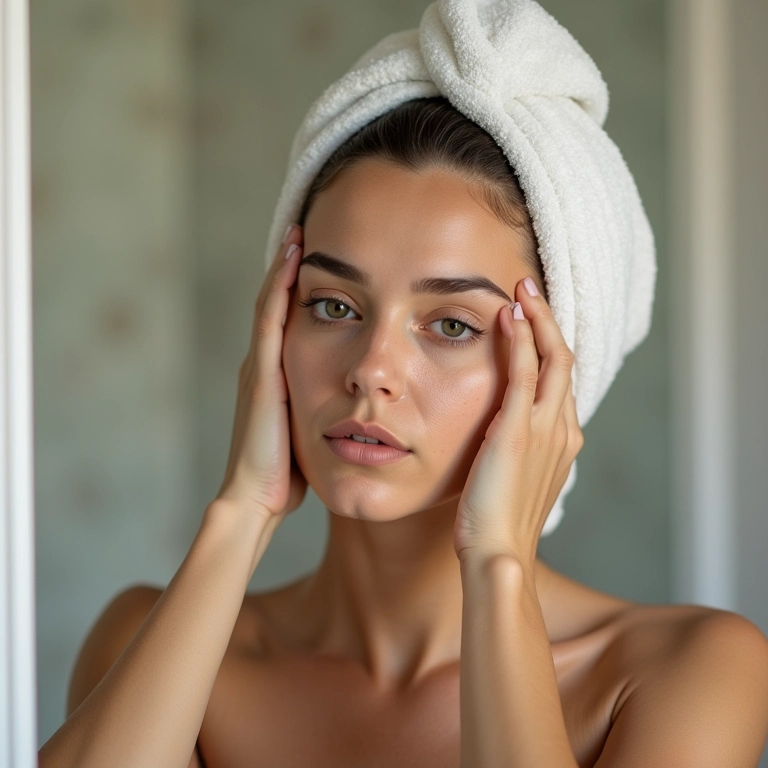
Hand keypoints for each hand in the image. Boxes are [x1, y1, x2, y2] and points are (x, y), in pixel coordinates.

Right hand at [215, 225, 307, 520]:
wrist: (257, 497)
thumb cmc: (287, 472)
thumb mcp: (310, 430)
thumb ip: (322, 407)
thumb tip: (354, 400)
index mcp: (276, 375)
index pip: (287, 319)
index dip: (299, 287)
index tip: (321, 256)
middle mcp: (264, 362)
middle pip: (276, 303)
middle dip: (290, 267)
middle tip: (307, 229)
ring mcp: (259, 365)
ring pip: (271, 303)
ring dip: (284, 266)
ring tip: (299, 231)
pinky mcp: (262, 372)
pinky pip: (270, 319)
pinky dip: (279, 286)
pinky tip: (293, 258)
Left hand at [453, 278, 583, 569]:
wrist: (498, 553)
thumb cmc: (501, 522)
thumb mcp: (517, 478)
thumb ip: (518, 450)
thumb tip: (502, 436)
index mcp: (564, 440)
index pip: (561, 380)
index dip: (550, 345)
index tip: (533, 320)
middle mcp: (563, 429)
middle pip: (564, 360)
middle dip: (549, 321)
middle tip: (530, 290)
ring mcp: (545, 428)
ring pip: (552, 358)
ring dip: (538, 320)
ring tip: (522, 290)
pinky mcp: (518, 430)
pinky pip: (523, 372)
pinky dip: (520, 340)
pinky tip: (509, 316)